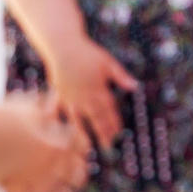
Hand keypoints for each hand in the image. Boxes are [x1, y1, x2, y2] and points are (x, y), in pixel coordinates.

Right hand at [0, 92, 89, 191]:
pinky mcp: (8, 188)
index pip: (78, 148)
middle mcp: (46, 163)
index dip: (82, 150)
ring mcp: (27, 178)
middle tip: (77, 183)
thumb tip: (57, 100)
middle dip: (76, 180)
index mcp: (53, 142)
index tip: (81, 154)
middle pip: (72, 175)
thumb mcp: (27, 107)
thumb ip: (45, 108)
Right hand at [47, 34, 137, 151]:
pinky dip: (57, 120)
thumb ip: (121, 76)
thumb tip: (136, 87)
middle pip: (95, 118)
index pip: (108, 110)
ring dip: (82, 132)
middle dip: (102, 132)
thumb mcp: (108, 62)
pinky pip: (57, 110)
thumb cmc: (88, 53)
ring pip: (77, 118)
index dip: (114, 122)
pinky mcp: (58, 94)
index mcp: (97, 89)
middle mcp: (83, 96)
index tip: (119, 134)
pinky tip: (56, 132)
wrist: (63, 45)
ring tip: (87, 145)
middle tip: (109, 146)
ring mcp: (69, 97)